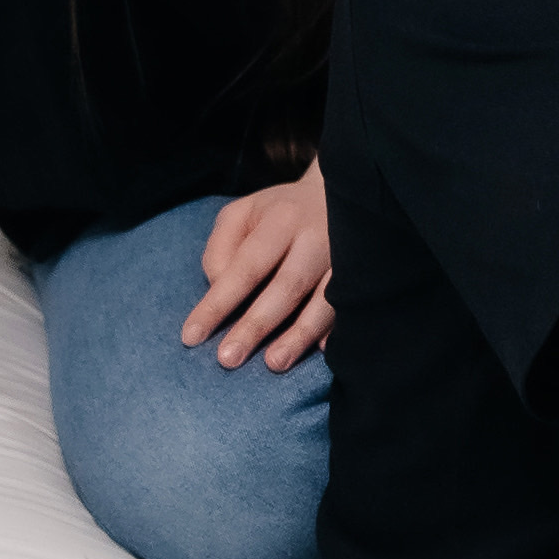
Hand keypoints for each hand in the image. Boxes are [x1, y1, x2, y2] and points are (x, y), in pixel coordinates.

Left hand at [184, 161, 331, 370]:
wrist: (343, 195)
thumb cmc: (279, 213)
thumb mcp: (241, 215)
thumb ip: (221, 249)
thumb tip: (218, 288)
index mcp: (281, 219)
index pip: (245, 266)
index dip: (218, 302)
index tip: (191, 336)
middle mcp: (317, 237)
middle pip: (286, 286)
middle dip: (255, 325)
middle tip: (228, 359)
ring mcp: (347, 257)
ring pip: (325, 301)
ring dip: (299, 335)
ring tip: (274, 363)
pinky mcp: (367, 276)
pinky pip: (352, 308)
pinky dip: (336, 330)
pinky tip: (320, 352)